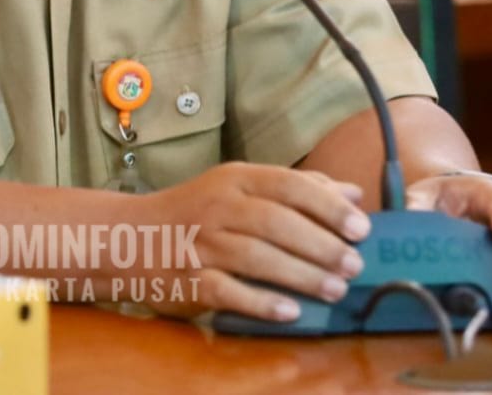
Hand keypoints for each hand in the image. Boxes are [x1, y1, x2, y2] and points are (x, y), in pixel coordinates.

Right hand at [139, 162, 369, 321]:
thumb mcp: (239, 188)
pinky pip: (228, 291)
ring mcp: (201, 244)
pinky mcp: (188, 280)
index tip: (361, 228)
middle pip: (276, 223)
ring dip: (301, 275)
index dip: (327, 206)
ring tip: (334, 290)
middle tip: (353, 265)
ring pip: (257, 257)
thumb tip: (353, 195)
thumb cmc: (196, 212)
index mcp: (235, 180)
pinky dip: (261, 302)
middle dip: (321, 245)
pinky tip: (291, 311)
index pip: (288, 185)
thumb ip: (297, 189)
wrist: (130, 237)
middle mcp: (218, 208)